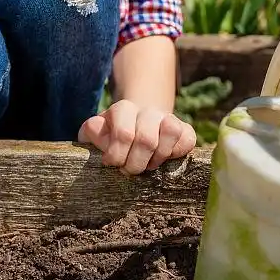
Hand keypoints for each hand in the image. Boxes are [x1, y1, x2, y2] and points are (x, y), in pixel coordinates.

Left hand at [77, 99, 195, 174]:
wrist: (135, 130)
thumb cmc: (111, 138)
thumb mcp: (95, 135)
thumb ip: (92, 133)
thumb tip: (99, 137)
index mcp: (123, 109)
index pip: (123, 133)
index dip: (117, 156)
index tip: (111, 163)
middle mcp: (147, 110)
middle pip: (147, 139)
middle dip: (135, 164)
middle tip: (129, 170)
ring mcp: (168, 118)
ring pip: (171, 131)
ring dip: (157, 158)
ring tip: (147, 165)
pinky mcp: (185, 130)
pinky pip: (187, 140)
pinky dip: (175, 155)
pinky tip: (163, 160)